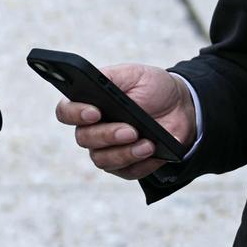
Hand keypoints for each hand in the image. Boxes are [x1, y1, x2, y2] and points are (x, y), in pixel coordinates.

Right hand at [54, 63, 195, 179]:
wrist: (180, 105)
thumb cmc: (151, 87)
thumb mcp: (133, 74)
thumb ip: (110, 77)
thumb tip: (93, 82)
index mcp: (87, 104)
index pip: (65, 112)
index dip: (74, 114)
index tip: (94, 112)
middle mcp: (91, 129)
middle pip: (84, 139)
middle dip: (107, 136)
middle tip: (131, 130)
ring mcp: (106, 150)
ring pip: (102, 160)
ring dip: (125, 154)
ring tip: (147, 144)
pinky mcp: (125, 166)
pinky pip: (127, 172)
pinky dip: (142, 164)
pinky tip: (155, 153)